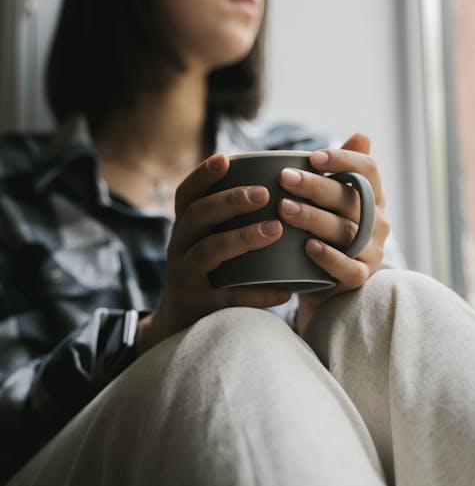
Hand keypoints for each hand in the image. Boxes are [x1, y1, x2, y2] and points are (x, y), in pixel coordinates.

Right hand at [137, 154, 290, 352]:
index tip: (225, 158)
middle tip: (264, 193)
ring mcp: (185, 277)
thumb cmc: (209, 274)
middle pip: (197, 216)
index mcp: (184, 228)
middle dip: (229, 201)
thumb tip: (277, 186)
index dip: (202, 175)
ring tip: (275, 230)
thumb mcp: (207, 243)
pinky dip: (257, 293)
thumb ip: (229, 219)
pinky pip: (228, 297)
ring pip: (209, 251)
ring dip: (242, 238)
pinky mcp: (198, 307)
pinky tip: (285, 291)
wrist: (180, 327)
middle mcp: (179, 247)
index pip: (186, 195)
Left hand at [277, 133, 389, 334]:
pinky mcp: (360, 276)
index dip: (344, 160)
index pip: (368, 169)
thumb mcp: (330, 198)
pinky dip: (329, 258)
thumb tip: (362, 135)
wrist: (321, 279)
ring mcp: (372, 250)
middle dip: (316, 186)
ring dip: (315, 218)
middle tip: (284, 178)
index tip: (313, 156)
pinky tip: (308, 247)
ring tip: (285, 209)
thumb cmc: (324, 229)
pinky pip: (348, 268)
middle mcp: (378, 221)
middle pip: (352, 198)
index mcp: (373, 195)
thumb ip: (339, 169)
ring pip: (346, 231)